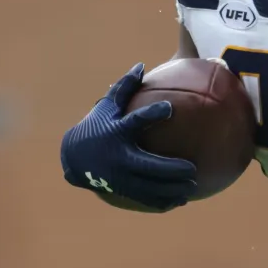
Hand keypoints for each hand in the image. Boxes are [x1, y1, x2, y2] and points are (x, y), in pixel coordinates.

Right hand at [59, 62, 197, 210]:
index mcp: (118, 132)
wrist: (74, 157)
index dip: (152, 115)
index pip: (136, 122)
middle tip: (193, 169)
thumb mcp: (107, 107)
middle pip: (148, 165)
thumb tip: (141, 65)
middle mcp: (119, 156)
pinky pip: (144, 198)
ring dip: (171, 190)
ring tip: (194, 188)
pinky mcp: (120, 189)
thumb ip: (125, 87)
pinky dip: (162, 202)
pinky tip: (180, 201)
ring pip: (149, 187)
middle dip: (171, 169)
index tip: (170, 108)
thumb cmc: (96, 126)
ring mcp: (119, 176)